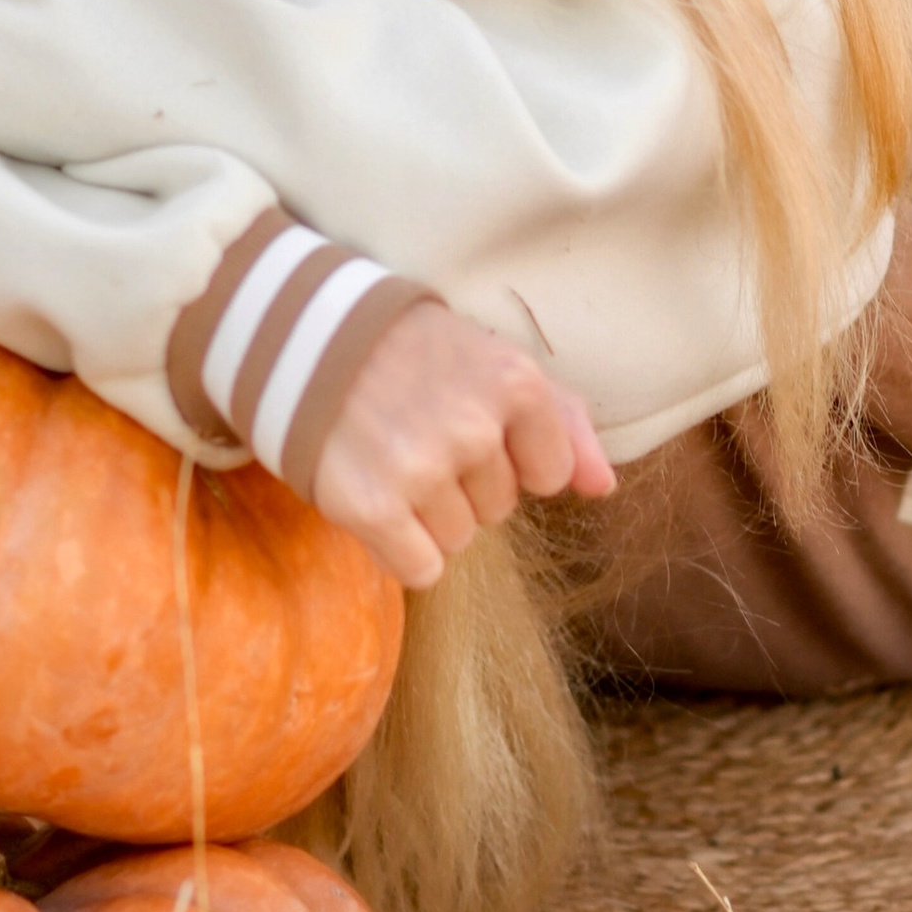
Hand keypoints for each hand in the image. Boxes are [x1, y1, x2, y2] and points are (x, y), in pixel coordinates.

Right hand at [311, 302, 614, 588]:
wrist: (308, 341)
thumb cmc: (416, 355)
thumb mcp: (496, 363)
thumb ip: (564, 422)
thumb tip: (603, 488)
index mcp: (515, 383)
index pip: (548, 475)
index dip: (510, 459)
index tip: (467, 425)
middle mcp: (474, 426)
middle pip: (498, 509)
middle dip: (463, 482)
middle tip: (418, 433)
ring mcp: (422, 467)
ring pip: (459, 539)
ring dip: (427, 513)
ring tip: (392, 459)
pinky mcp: (372, 505)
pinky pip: (421, 569)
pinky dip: (400, 547)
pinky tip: (378, 498)